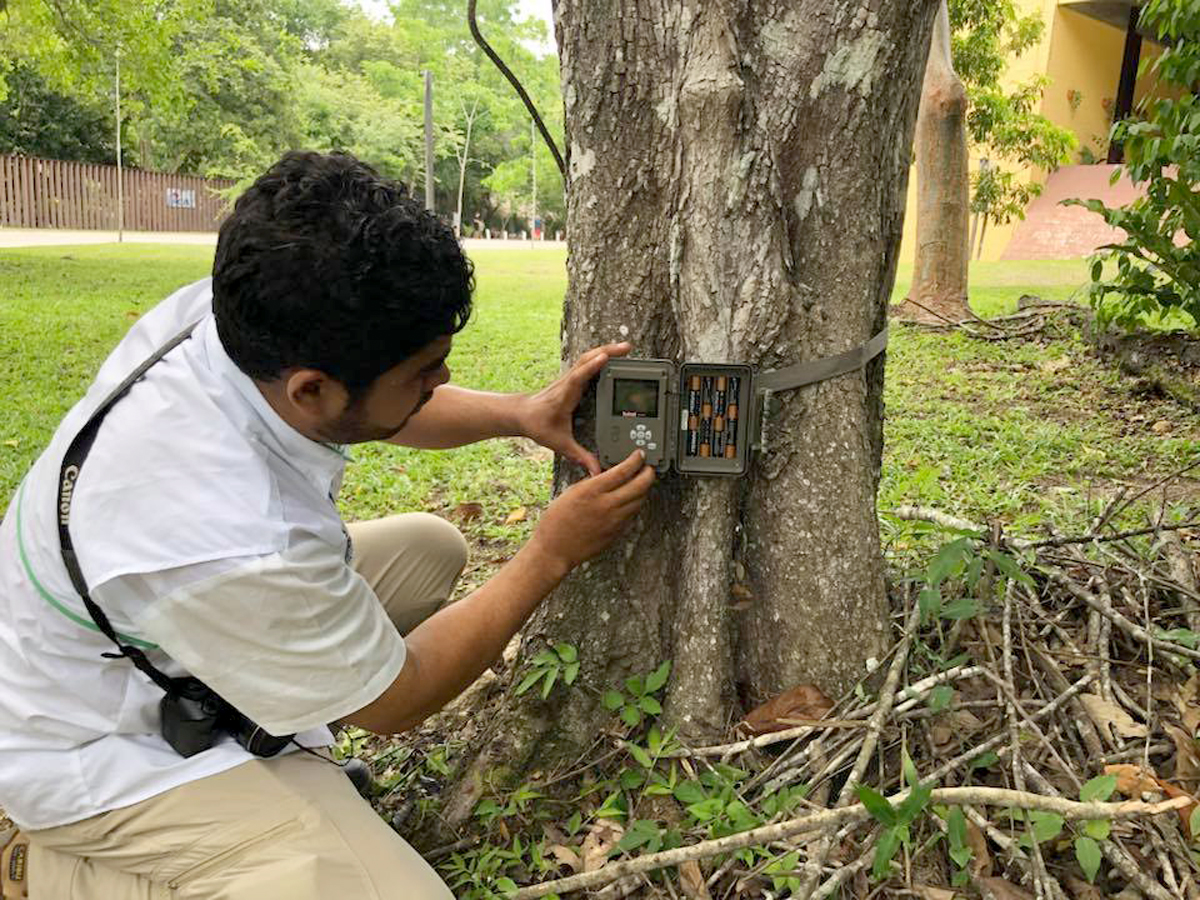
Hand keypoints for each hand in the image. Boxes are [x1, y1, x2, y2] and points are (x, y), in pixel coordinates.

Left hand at [519, 342, 631, 474]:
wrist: (521, 414)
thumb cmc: (538, 425)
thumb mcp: (559, 444)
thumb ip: (579, 457)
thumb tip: (596, 470)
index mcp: (565, 395)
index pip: (579, 377)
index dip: (592, 367)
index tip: (605, 358)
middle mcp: (568, 382)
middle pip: (587, 360)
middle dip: (608, 351)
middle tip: (627, 348)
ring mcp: (570, 377)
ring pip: (588, 357)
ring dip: (606, 350)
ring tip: (626, 348)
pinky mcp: (572, 377)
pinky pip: (587, 361)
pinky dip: (601, 355)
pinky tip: (613, 355)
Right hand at [529, 449, 654, 573]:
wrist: (555, 549)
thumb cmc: (557, 522)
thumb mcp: (571, 492)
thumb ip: (592, 483)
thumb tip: (608, 475)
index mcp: (593, 491)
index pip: (623, 471)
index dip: (636, 460)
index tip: (639, 455)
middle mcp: (607, 505)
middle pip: (640, 486)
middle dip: (648, 474)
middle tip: (648, 468)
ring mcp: (614, 521)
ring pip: (640, 501)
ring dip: (643, 489)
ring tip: (640, 483)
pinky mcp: (617, 533)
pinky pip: (632, 514)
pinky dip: (635, 504)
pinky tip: (630, 500)